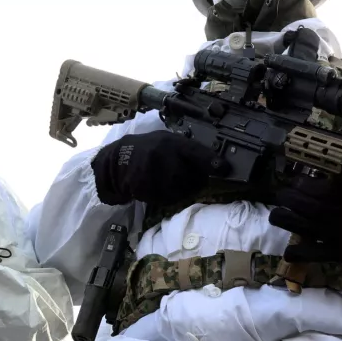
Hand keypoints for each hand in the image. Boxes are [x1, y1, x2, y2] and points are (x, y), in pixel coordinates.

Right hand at [91, 131, 222, 205]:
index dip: (211, 160)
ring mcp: (154, 173)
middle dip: (194, 181)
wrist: (117, 161)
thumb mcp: (165, 140)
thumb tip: (213, 163)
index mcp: (171, 142)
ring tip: (169, 181)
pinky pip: (167, 199)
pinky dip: (168, 197)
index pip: (195, 151)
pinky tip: (159, 187)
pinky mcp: (146, 189)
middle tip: (187, 178)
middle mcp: (163, 156)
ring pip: (181, 191)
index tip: (225, 168)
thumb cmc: (147, 149)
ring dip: (182, 191)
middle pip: (192, 178)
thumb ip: (186, 150)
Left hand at [268, 177, 341, 280]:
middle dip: (286, 196)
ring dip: (283, 218)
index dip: (299, 182)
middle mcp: (335, 211)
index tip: (295, 181)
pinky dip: (297, 253)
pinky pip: (312, 253)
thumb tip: (328, 176)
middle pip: (300, 201)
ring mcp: (334, 233)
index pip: (313, 184)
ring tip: (277, 215)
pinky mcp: (337, 253)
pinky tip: (288, 253)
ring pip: (299, 224)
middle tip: (281, 195)